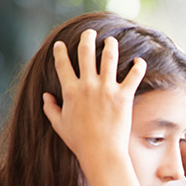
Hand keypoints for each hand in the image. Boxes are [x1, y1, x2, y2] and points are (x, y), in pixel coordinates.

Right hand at [42, 29, 145, 172]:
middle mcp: (88, 85)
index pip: (62, 64)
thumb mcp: (59, 125)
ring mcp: (107, 89)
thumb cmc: (80, 141)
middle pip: (86, 53)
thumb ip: (51, 109)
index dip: (60, 52)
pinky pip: (134, 75)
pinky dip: (138, 66)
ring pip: (109, 58)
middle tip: (90, 33)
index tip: (61, 45)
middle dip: (87, 39)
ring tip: (111, 41)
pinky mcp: (124, 96)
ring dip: (110, 46)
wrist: (101, 152)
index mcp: (70, 91)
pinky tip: (139, 60)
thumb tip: (45, 97)